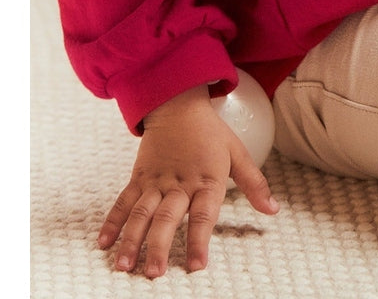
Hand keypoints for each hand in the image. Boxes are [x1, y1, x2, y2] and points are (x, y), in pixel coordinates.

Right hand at [98, 84, 279, 276]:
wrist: (178, 103)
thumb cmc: (210, 131)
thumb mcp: (237, 153)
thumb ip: (254, 183)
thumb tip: (273, 209)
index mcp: (206, 179)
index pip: (203, 214)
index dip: (200, 240)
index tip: (197, 266)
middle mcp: (179, 183)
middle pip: (167, 217)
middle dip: (159, 247)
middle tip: (154, 273)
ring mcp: (156, 180)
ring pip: (141, 213)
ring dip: (131, 240)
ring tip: (124, 265)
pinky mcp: (139, 177)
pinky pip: (123, 201)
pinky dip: (112, 222)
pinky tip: (104, 242)